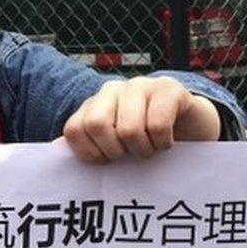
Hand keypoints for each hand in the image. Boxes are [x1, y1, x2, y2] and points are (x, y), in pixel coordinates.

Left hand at [62, 76, 219, 162]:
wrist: (192, 125)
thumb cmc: (146, 140)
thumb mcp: (114, 144)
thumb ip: (86, 146)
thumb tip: (54, 151)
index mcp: (93, 104)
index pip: (74, 129)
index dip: (89, 153)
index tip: (107, 162)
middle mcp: (112, 90)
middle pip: (97, 124)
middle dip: (115, 151)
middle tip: (130, 155)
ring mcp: (140, 85)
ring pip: (129, 128)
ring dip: (143, 150)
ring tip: (150, 149)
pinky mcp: (169, 89)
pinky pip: (158, 124)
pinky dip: (163, 143)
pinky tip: (167, 142)